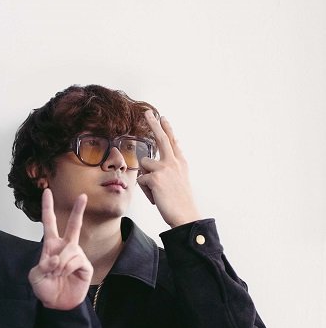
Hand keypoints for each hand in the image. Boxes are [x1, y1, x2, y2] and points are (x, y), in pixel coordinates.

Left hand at [30, 189, 92, 309]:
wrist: (56, 303)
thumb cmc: (45, 288)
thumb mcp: (35, 276)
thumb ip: (43, 265)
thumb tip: (57, 258)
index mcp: (51, 245)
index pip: (49, 223)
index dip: (48, 208)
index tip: (47, 192)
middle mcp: (66, 247)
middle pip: (73, 225)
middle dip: (78, 210)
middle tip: (83, 196)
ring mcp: (77, 255)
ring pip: (69, 251)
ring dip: (59, 265)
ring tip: (57, 274)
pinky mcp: (85, 265)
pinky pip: (75, 261)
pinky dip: (67, 269)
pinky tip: (66, 275)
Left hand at [136, 110, 200, 227]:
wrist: (185, 214)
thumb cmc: (179, 200)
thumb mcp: (179, 179)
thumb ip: (172, 167)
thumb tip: (163, 157)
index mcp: (180, 162)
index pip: (172, 142)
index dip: (167, 129)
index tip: (163, 117)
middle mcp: (174, 162)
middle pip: (161, 139)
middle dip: (154, 124)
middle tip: (147, 113)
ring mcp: (165, 168)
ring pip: (143, 165)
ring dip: (146, 179)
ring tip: (157, 191)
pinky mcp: (155, 178)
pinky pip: (141, 180)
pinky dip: (145, 191)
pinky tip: (156, 197)